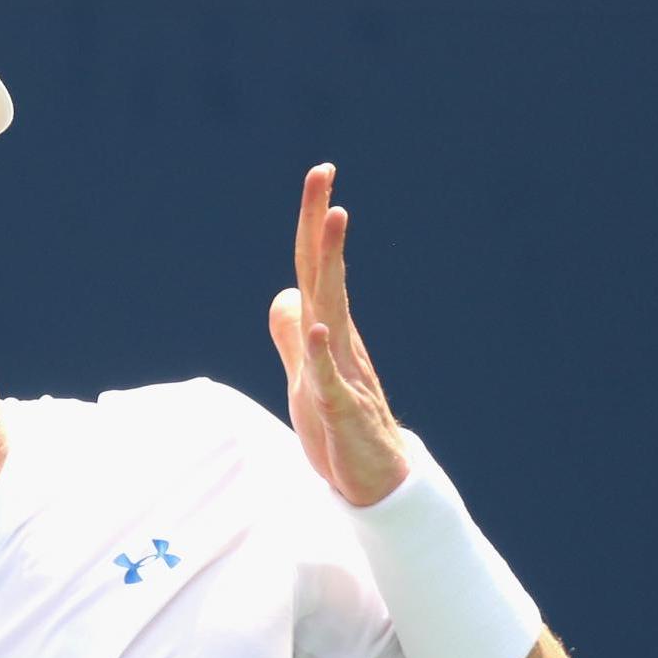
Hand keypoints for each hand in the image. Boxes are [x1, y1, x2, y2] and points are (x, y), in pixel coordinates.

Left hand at [266, 164, 410, 507]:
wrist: (374, 482)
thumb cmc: (341, 429)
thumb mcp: (306, 377)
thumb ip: (292, 337)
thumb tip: (283, 295)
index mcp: (328, 332)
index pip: (315, 270)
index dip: (312, 226)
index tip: (319, 174)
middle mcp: (339, 343)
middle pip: (325, 276)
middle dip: (321, 226)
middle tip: (323, 175)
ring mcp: (343, 374)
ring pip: (334, 313)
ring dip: (331, 270)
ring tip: (333, 222)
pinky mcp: (343, 413)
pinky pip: (331, 380)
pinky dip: (322, 355)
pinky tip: (318, 328)